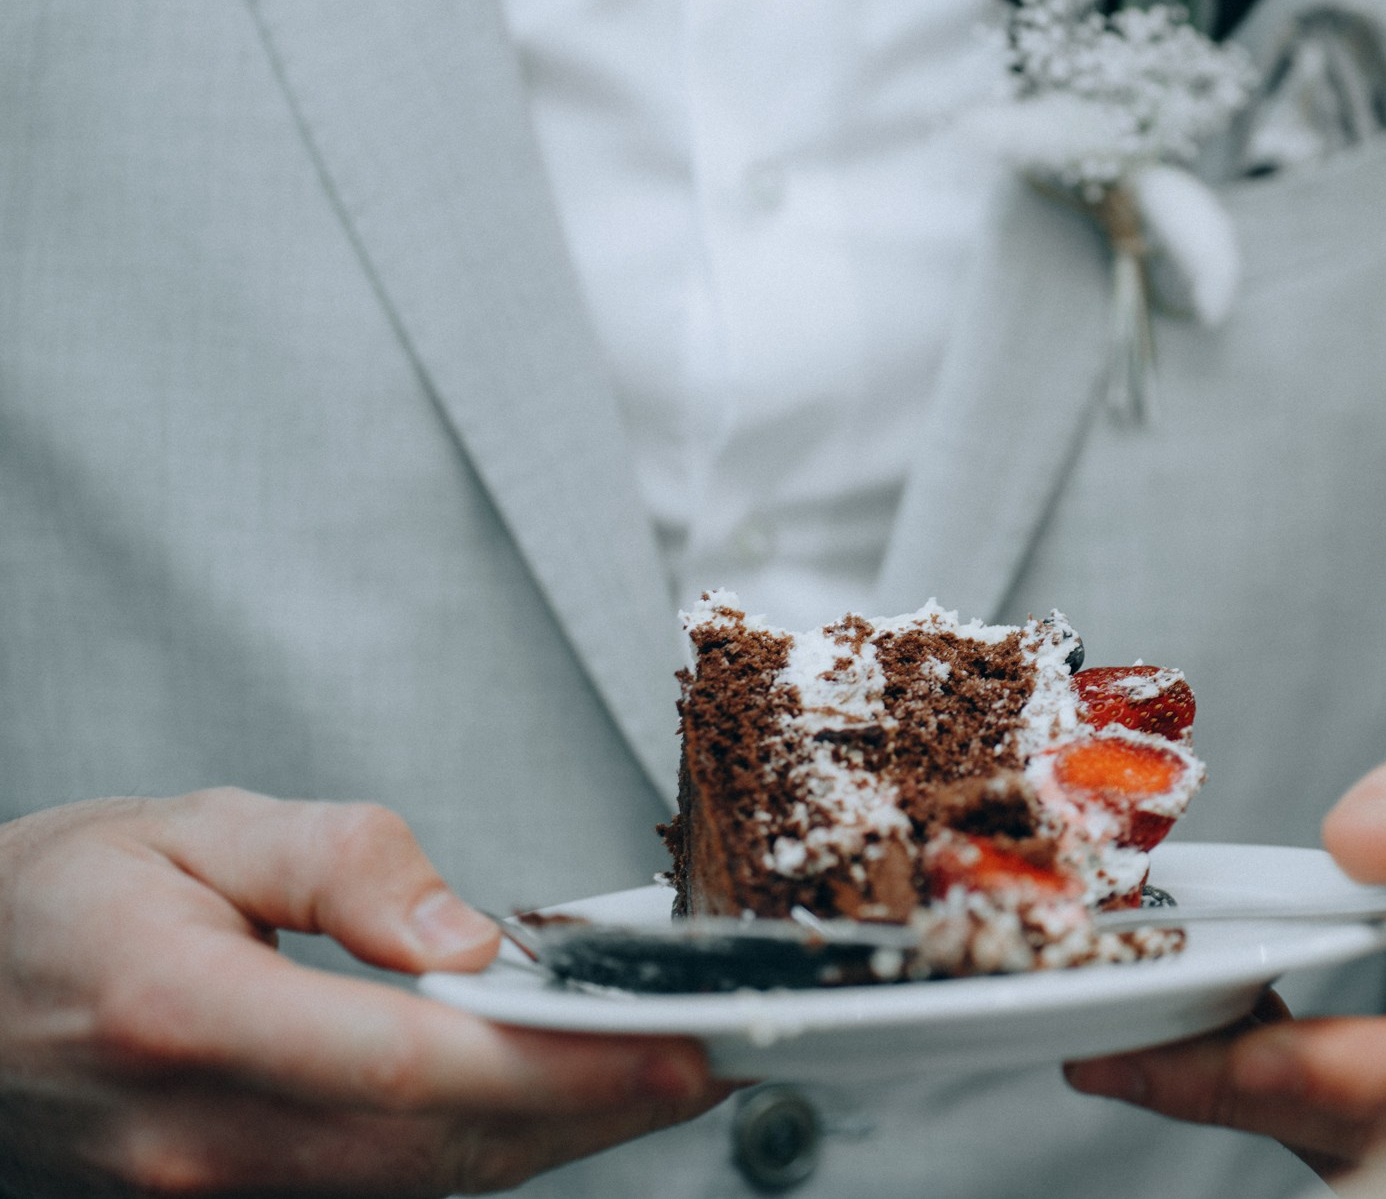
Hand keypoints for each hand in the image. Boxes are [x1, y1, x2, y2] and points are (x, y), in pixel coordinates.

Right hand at [0, 790, 730, 1195]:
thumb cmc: (55, 904)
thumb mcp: (188, 826)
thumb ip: (337, 862)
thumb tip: (464, 933)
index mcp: (185, 1016)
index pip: (415, 1067)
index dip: (565, 1068)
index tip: (677, 1046)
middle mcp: (200, 1135)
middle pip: (446, 1144)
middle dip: (601, 1107)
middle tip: (717, 1055)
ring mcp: (208, 1192)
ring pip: (428, 1182)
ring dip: (559, 1135)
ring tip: (663, 1072)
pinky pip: (385, 1190)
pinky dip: (486, 1148)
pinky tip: (552, 1101)